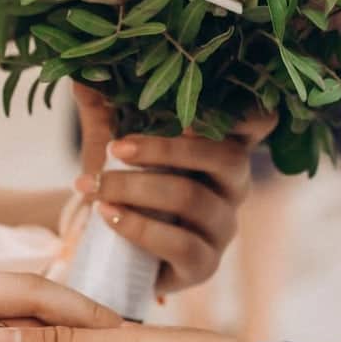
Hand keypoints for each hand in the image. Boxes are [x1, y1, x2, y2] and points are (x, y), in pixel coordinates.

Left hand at [74, 85, 278, 291]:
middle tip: (115, 148)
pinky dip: (139, 227)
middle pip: (224, 157)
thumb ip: (104, 112)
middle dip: (165, 149)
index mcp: (223, 149)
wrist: (106, 251)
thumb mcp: (112, 147)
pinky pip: (181, 245)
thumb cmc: (123, 189)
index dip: (249, 112)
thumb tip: (82, 76)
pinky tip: (107, 215)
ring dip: (136, 188)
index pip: (258, 124)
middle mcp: (234, 187)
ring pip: (193, 199)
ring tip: (94, 186)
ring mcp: (223, 228)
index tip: (208, 102)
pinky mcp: (204, 265)